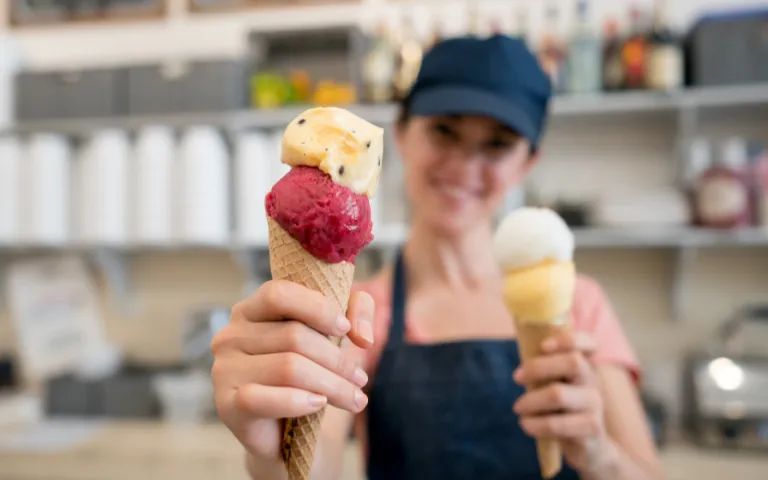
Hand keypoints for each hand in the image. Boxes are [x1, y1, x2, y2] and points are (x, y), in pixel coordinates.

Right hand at [211, 280, 374, 466]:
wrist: (288, 432)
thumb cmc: (310, 372)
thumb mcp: (337, 331)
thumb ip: (357, 310)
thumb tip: (362, 335)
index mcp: (251, 311)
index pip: (278, 294)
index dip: (316, 308)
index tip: (344, 328)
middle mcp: (231, 336)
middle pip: (294, 336)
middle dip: (337, 360)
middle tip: (361, 378)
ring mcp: (224, 370)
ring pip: (289, 367)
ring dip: (331, 385)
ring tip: (355, 398)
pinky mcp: (227, 405)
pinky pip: (266, 399)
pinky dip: (299, 402)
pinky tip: (319, 404)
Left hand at [513, 331, 613, 474]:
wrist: (591, 447)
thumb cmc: (565, 410)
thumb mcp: (558, 386)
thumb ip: (544, 373)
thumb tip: (519, 367)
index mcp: (585, 366)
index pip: (589, 343)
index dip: (568, 339)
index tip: (543, 346)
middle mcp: (593, 382)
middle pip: (573, 363)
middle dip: (538, 367)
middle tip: (516, 377)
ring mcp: (595, 405)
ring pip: (558, 394)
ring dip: (531, 400)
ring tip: (518, 408)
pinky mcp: (591, 429)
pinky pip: (557, 424)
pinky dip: (535, 424)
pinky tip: (527, 425)